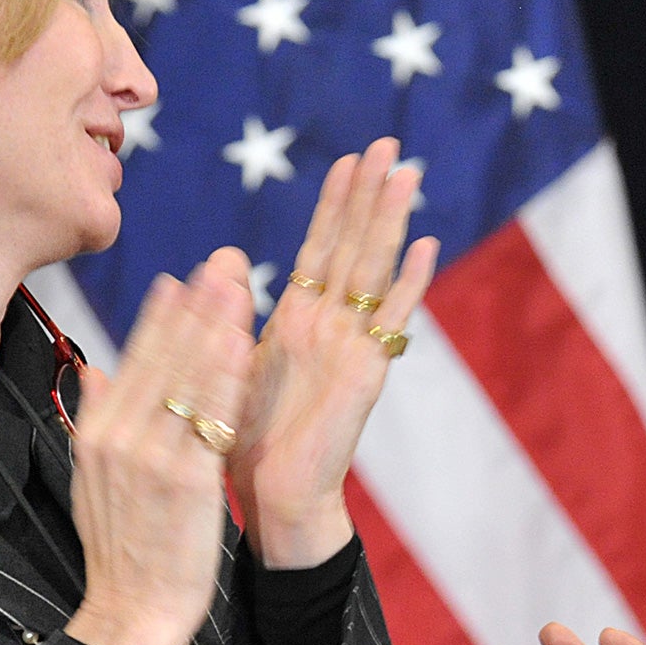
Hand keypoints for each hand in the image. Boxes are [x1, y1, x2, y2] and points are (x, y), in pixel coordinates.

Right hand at [63, 249, 253, 644]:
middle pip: (161, 357)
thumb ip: (98, 421)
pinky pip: (207, 418)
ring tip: (237, 283)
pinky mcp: (182, 481)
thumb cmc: (124, 550)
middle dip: (194, 306)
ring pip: (185, 378)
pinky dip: (223, 378)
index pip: (134, 360)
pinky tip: (241, 343)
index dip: (163, 316)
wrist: (132, 614)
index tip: (185, 277)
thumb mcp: (95, 481)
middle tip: (222, 260)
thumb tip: (95, 372)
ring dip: (212, 326)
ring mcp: (149, 457)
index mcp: (97, 434)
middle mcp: (117, 437)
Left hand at [233, 137, 438, 568]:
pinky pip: (391, 322)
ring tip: (405, 173)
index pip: (320, 249)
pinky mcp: (365, 374)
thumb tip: (218, 263)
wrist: (275, 501)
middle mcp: (332, 328)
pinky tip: (427, 246)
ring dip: (389, 221)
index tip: (346, 159)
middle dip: (368, 195)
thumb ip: (230, 316)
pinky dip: (410, 284)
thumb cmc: (249, 444)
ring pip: (373, 270)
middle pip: (353, 246)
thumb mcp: (229, 365)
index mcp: (299, 323)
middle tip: (386, 143)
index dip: (334, 205)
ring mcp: (354, 348)